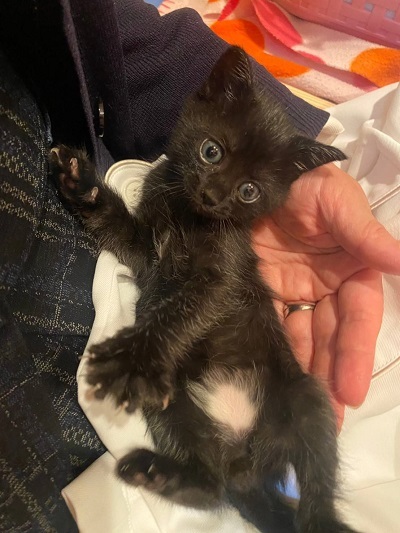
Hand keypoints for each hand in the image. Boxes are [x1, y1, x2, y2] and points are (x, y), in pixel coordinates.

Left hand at [253, 163, 399, 425]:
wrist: (251, 171)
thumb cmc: (303, 181)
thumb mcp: (337, 202)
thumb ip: (364, 235)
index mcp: (351, 267)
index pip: (358, 315)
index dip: (355, 351)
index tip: (351, 390)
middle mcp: (324, 285)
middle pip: (331, 336)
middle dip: (330, 375)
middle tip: (325, 418)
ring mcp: (292, 290)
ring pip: (301, 338)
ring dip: (303, 373)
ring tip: (299, 411)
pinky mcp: (260, 290)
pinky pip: (268, 324)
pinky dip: (271, 351)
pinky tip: (270, 377)